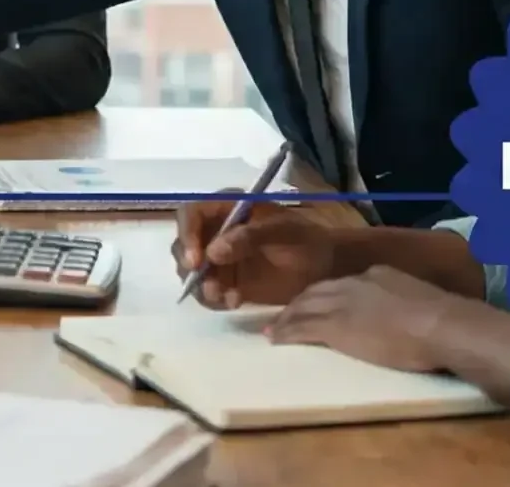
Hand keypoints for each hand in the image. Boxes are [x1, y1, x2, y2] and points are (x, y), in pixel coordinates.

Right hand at [172, 194, 339, 308]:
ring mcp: (218, 258)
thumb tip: (214, 251)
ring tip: (226, 297)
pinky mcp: (225, 281)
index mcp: (226, 208)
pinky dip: (216, 299)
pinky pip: (207, 291)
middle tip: (209, 284)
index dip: (187, 233)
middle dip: (189, 266)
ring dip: (202, 286)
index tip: (196, 260)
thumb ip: (249, 237)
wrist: (325, 268)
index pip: (191, 213)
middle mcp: (215, 230)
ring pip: (191, 271)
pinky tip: (236, 301)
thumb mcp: (283, 232)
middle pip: (183, 244)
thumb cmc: (305, 241)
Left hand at [265, 265, 469, 372]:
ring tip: (274, 328)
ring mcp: (341, 303)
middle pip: (317, 291)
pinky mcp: (334, 326)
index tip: (318, 303)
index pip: (342, 284)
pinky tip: (275, 338)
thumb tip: (409, 314)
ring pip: (304, 307)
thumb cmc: (442, 320)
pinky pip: (301, 328)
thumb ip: (405, 302)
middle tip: (285, 315)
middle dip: (299, 303)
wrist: (440, 326)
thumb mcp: (420, 300)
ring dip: (286, 318)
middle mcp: (353, 284)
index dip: (326, 294)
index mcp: (377, 275)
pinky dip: (285, 332)